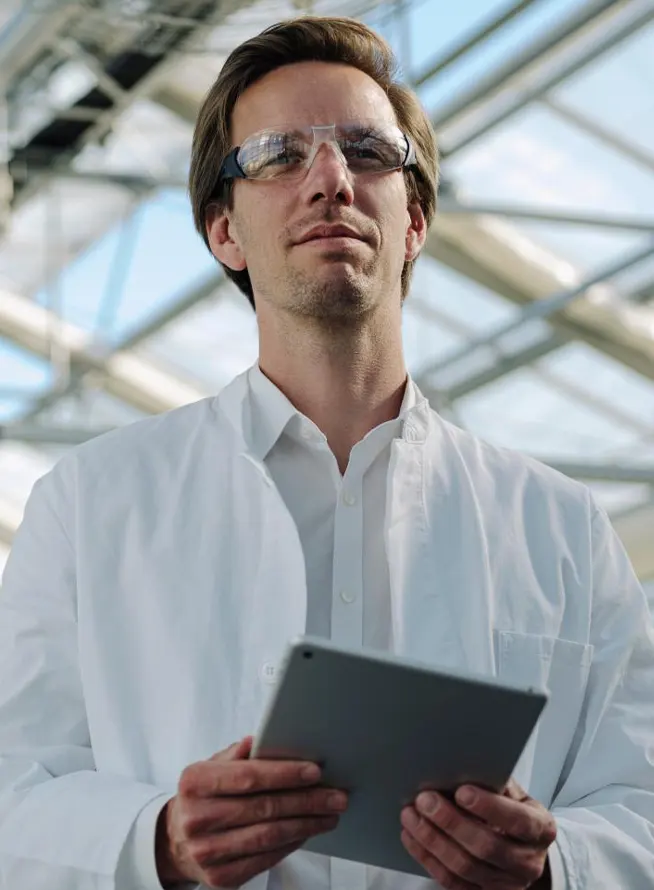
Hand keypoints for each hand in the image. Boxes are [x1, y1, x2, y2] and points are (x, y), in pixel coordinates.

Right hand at [157, 736, 347, 888]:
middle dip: (306, 801)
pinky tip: (308, 831)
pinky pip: (265, 859)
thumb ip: (236, 755)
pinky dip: (292, 844)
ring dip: (306, 825)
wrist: (174, 840)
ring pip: (269, 836)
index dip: (284, 774)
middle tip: (336, 795)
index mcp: (195, 782)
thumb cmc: (202, 796)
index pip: (248, 777)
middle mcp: (198, 818)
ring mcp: (207, 851)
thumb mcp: (210, 767)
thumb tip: (262, 740)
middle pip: (264, 808)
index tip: (315, 771)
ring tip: (330, 814)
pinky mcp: (220, 877)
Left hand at [400, 778, 555, 888]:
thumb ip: (494, 782)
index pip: (517, 820)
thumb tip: (461, 765)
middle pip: (486, 846)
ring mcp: (506, 884)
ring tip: (411, 816)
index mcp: (540, 829)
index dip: (489, 807)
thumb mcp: (513, 793)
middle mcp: (528, 862)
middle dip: (451, 822)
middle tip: (425, 800)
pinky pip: (452, 882)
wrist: (523, 848)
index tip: (461, 791)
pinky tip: (412, 837)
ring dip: (432, 840)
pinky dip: (428, 858)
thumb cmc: (513, 810)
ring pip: (465, 867)